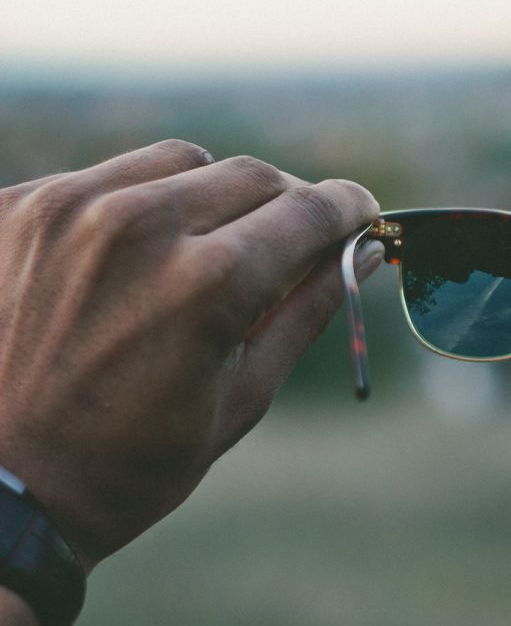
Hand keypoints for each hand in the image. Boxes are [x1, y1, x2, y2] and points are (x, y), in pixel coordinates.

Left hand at [0, 140, 381, 570]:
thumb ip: (308, 309)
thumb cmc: (128, 464)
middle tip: (287, 244)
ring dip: (211, 196)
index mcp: (210, 283)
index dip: (349, 207)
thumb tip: (361, 252)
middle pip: (253, 175)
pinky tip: (130, 263)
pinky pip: (107, 177)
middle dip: (285, 206)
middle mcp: (139, 225)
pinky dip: (138, 206)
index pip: (311, 208)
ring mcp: (68, 208)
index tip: (361, 212)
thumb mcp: (241, 397)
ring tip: (201, 253)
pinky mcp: (16, 206)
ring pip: (181, 160)